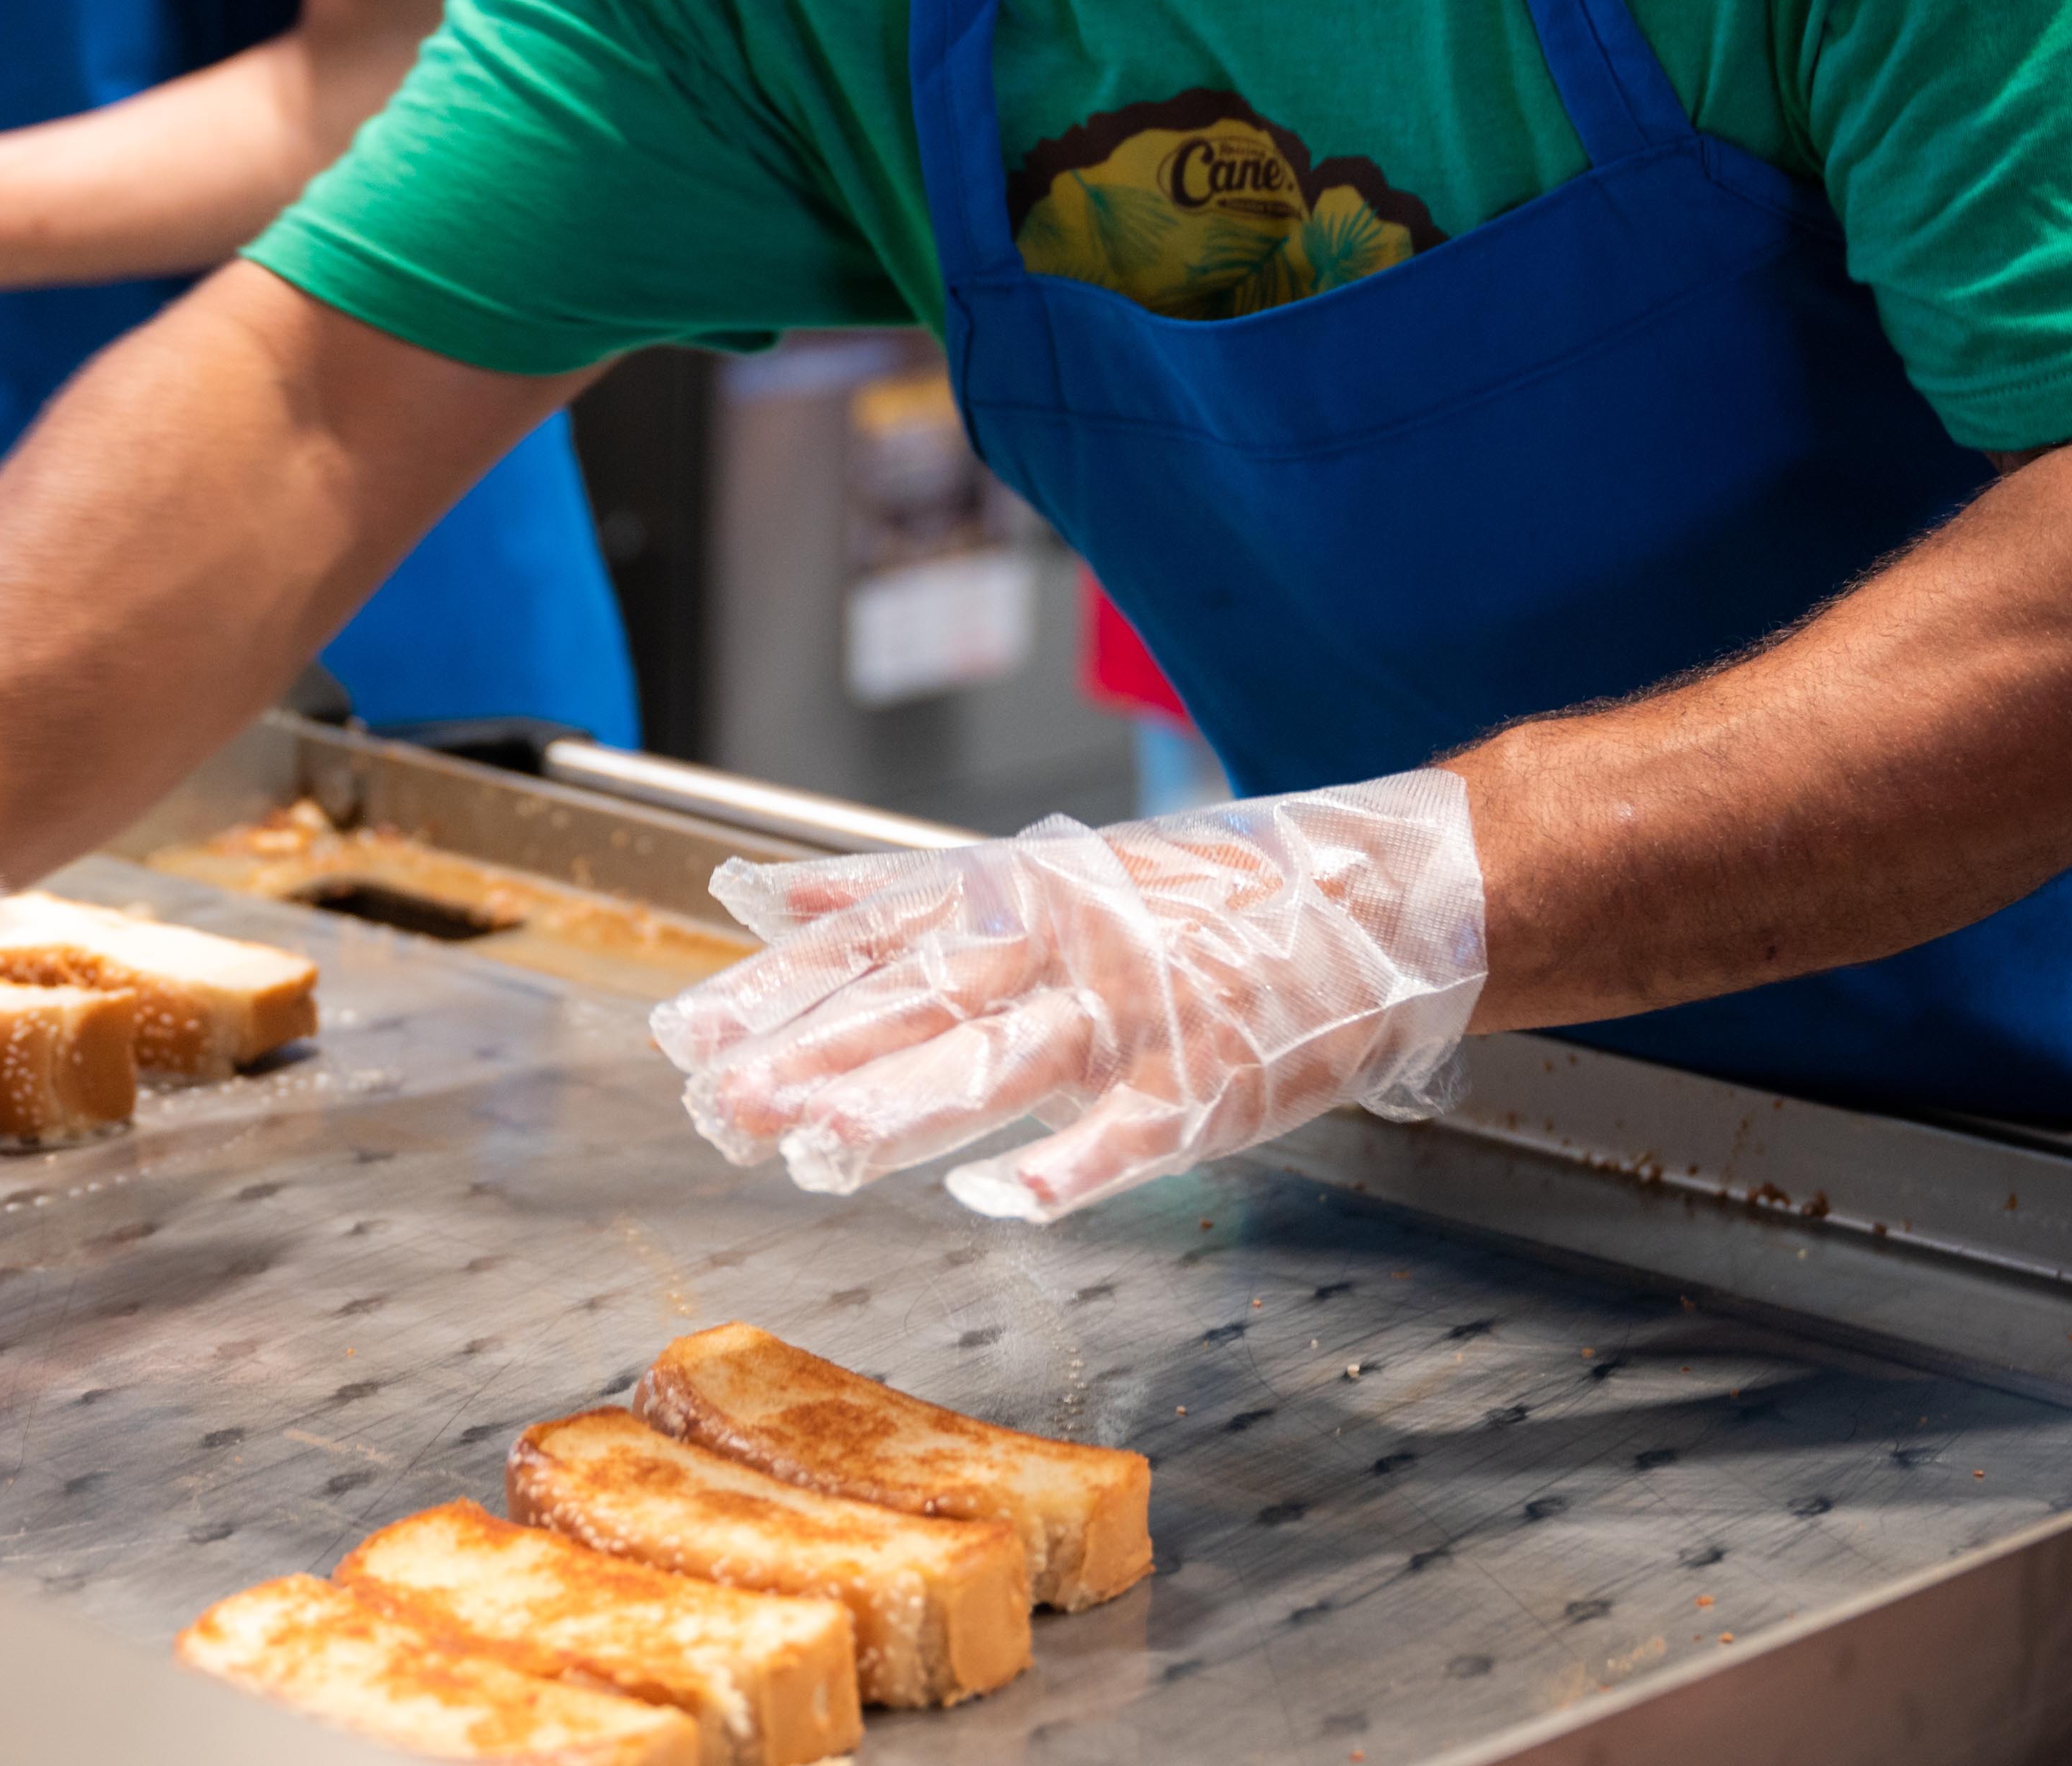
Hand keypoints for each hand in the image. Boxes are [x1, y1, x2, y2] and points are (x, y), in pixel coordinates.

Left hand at [650, 772, 1488, 1224]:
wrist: (1384, 893)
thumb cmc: (1208, 894)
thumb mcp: (1045, 868)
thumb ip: (902, 895)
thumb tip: (760, 900)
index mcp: (1022, 893)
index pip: (875, 941)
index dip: (778, 990)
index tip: (687, 1032)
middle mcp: (1066, 944)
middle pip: (918, 1003)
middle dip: (811, 1057)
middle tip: (714, 1105)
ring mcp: (1138, 1013)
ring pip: (1001, 1063)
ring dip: (904, 1110)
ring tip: (811, 1152)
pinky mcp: (1210, 1082)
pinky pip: (1128, 1132)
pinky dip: (1065, 1167)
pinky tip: (996, 1202)